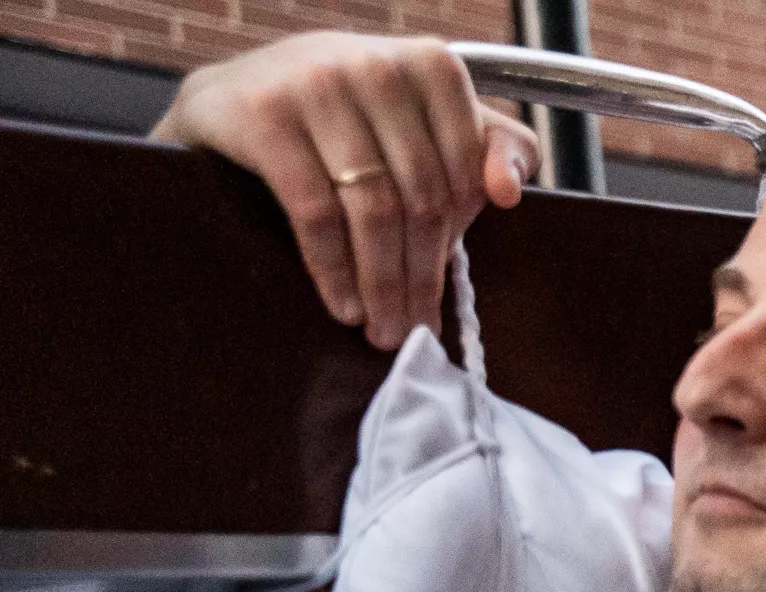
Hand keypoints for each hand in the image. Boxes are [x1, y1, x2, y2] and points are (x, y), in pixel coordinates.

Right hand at [151, 32, 538, 350]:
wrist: (235, 94)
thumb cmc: (350, 119)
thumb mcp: (427, 121)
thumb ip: (491, 148)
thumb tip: (508, 193)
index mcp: (431, 65)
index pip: (464, 175)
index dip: (457, 238)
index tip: (447, 286)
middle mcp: (377, 66)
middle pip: (421, 198)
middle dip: (421, 277)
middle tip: (417, 330)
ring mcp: (317, 84)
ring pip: (373, 210)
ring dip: (382, 285)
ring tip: (383, 330)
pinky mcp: (265, 115)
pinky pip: (316, 212)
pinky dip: (334, 270)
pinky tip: (344, 306)